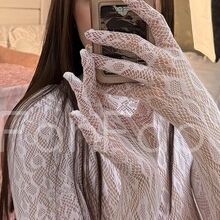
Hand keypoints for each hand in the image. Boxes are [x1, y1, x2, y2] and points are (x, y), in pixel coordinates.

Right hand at [64, 49, 160, 183]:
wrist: (147, 171)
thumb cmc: (143, 145)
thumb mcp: (144, 117)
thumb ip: (141, 99)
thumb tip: (148, 78)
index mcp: (108, 112)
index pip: (97, 86)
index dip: (93, 69)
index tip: (90, 49)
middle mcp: (100, 120)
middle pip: (89, 93)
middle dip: (85, 73)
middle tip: (83, 53)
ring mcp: (100, 134)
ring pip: (85, 111)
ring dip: (78, 95)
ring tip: (72, 78)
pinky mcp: (104, 148)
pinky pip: (90, 135)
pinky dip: (82, 125)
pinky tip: (76, 115)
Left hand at [85, 0, 219, 147]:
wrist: (198, 114)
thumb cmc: (185, 86)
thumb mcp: (177, 63)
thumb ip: (161, 50)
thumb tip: (138, 36)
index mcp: (173, 48)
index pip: (156, 19)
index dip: (138, 4)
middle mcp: (166, 61)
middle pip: (133, 42)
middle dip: (108, 36)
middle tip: (90, 32)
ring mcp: (159, 79)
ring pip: (125, 66)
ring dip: (103, 61)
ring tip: (89, 56)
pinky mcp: (152, 97)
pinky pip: (125, 90)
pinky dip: (109, 88)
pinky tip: (97, 85)